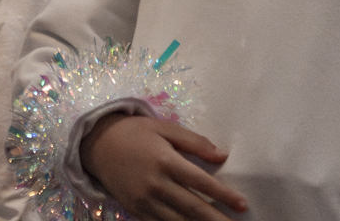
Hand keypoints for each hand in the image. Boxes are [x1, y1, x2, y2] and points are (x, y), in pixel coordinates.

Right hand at [80, 113, 247, 220]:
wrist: (97, 144)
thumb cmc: (135, 132)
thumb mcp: (164, 127)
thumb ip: (194, 142)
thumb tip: (222, 156)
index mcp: (165, 160)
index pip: (200, 181)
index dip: (223, 195)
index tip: (242, 204)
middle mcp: (155, 183)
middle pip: (193, 207)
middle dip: (217, 219)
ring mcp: (144, 200)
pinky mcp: (135, 210)